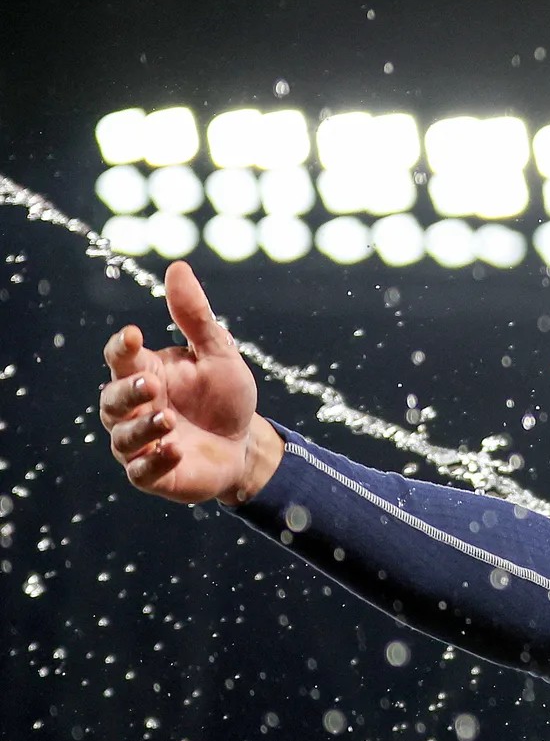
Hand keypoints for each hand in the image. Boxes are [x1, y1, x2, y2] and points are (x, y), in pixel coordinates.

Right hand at [97, 260, 279, 504]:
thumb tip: (177, 267)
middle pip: (112, 397)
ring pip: (122, 436)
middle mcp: (135, 407)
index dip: (121, 347)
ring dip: (142, 428)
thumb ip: (196, 317)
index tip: (134, 335)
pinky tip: (175, 450)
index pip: (119, 356)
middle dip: (127, 391)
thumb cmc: (225, 397)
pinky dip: (154, 461)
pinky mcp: (154, 474)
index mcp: (145, 372)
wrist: (247, 446)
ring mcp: (141, 442)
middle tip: (151, 385)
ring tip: (167, 419)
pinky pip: (141, 471)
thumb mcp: (218, 355)